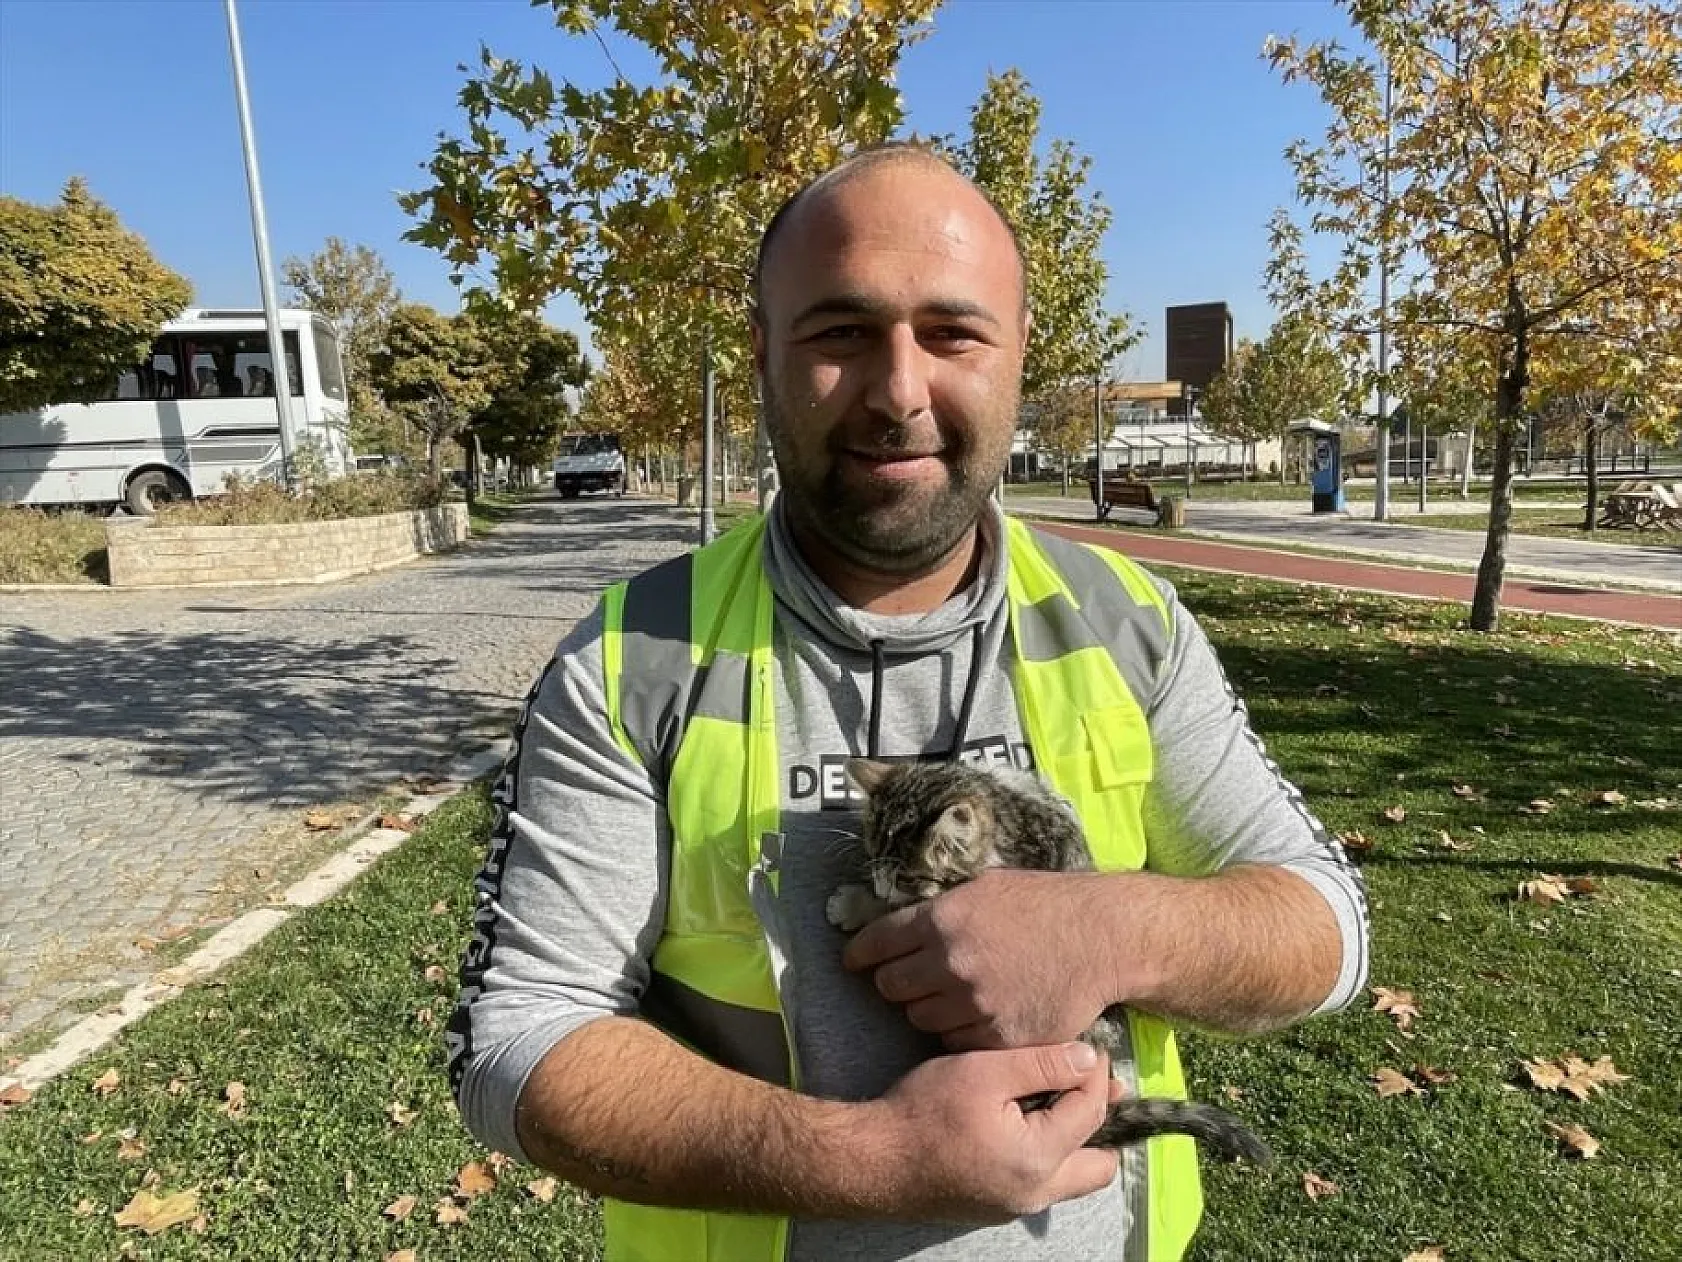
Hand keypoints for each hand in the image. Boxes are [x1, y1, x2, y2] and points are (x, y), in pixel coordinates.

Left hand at [842, 869, 1109, 1050]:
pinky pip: (956, 1042)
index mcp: (941, 920)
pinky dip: (961, 1032)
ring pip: (921, 1018)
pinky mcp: (997, 1037)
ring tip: (955, 996)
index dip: (861, 953)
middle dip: (897, 982)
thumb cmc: (1046, 904)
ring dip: (930, 1009)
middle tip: (912, 979)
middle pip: (891, 988)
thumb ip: (941, 909)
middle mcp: (949, 963)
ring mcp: (973, 1004)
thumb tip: (904, 922)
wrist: (1101, 938)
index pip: (875, 944)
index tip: (855, 960)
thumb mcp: (986, 887)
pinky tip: (980, 1015)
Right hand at [866, 1041, 1119, 1222]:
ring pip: (1072, 1179)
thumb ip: (1042, 1064)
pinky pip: (1042, 1184)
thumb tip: (1088, 1059)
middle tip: (1090, 1084)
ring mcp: (1014, 1207)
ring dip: (1076, 1141)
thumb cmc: (923, 1111)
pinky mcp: (994, 1207)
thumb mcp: (983, 1072)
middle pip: (1098, 1166)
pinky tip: (1025, 1123)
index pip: (1091, 1111)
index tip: (1091, 1047)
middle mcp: (1035, 1193)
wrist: (872, 1159)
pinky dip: (1048, 1154)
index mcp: (1038, 1158)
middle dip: (1102, 1121)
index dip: (1096, 1074)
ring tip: (1061, 1101)